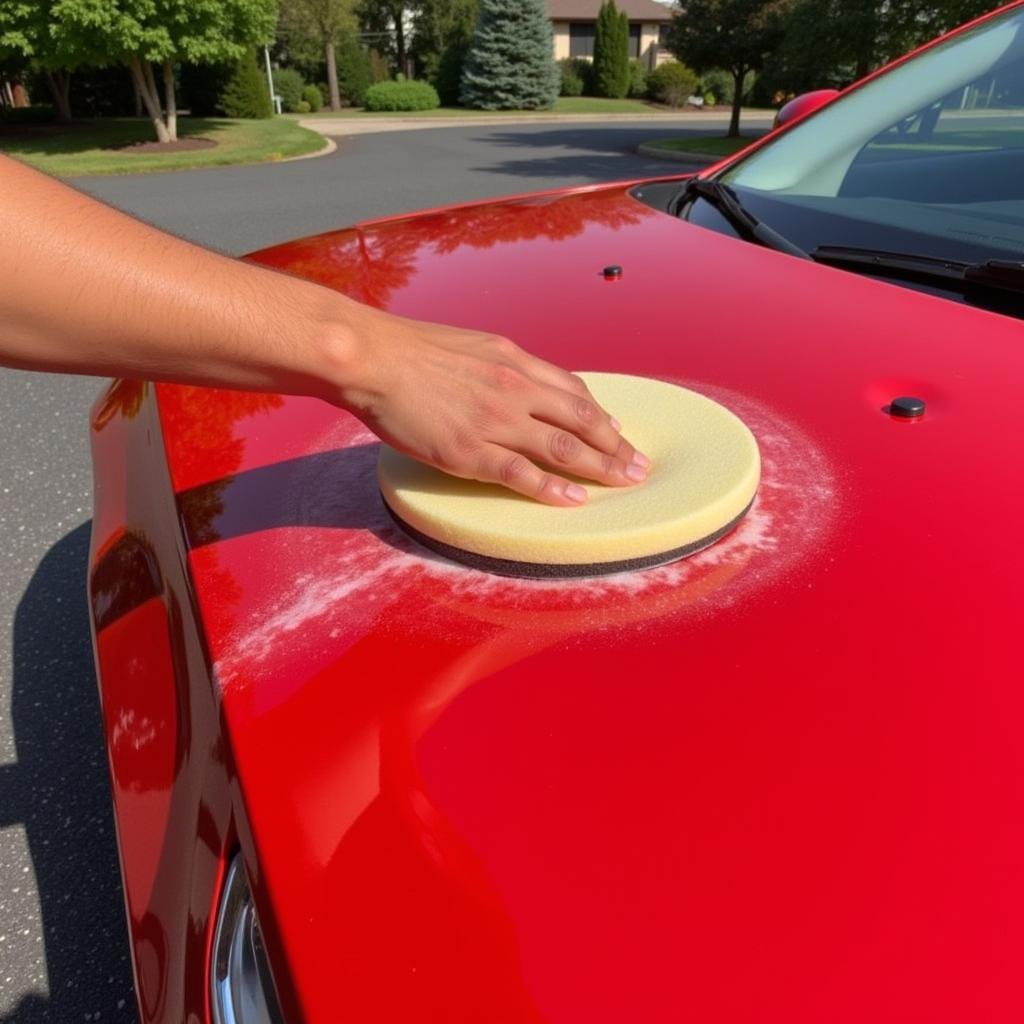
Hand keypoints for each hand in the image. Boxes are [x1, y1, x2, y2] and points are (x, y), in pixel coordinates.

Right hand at [330, 310, 649, 505]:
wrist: (374, 358)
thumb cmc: (413, 350)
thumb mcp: (471, 345)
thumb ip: (501, 365)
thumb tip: (518, 378)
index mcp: (514, 361)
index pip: (572, 391)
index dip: (601, 415)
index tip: (619, 432)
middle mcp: (515, 389)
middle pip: (582, 420)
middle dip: (616, 445)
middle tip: (639, 466)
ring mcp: (495, 421)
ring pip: (563, 447)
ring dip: (601, 468)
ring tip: (625, 483)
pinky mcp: (471, 451)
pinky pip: (523, 473)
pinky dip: (553, 489)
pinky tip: (575, 500)